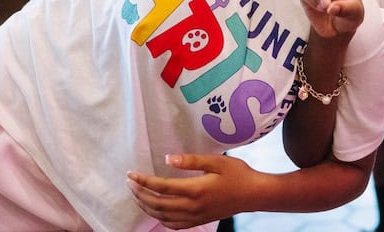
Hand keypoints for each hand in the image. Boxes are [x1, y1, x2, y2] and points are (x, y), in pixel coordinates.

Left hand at [127, 154, 254, 228]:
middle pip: (157, 204)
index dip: (143, 181)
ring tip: (137, 195)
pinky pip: (173, 225)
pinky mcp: (198, 221)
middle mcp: (192, 207)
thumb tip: (166, 159)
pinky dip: (159, 218)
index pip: (162, 187)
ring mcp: (195, 217)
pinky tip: (155, 210)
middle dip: (139, 194)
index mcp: (196, 190)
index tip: (131, 174)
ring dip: (146, 206)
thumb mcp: (217, 161)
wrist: (253, 195)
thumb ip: (191, 161)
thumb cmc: (238, 174)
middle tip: (130, 183)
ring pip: (162, 217)